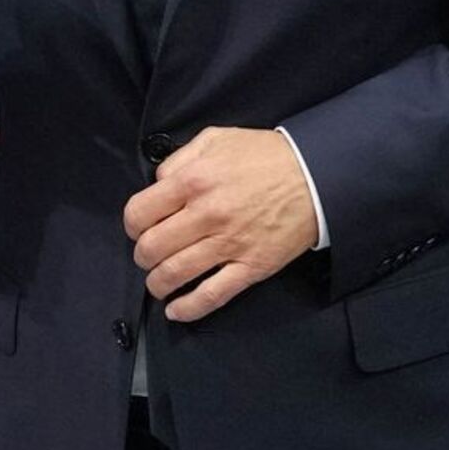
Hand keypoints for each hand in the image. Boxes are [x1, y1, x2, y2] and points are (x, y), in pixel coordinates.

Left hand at [122, 128, 318, 322]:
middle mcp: (207, 214)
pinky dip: (187, 308)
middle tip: (149, 255)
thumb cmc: (265, 156)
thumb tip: (158, 183)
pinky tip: (175, 311)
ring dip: (157, 284)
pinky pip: (211, 296)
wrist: (315, 176)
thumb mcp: (217, 138)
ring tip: (158, 282)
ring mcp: (229, 244)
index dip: (132, 225)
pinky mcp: (250, 267)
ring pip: (174, 275)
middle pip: (151, 248)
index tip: (139, 228)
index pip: (139, 213)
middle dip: (142, 255)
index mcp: (194, 181)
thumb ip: (180, 158)